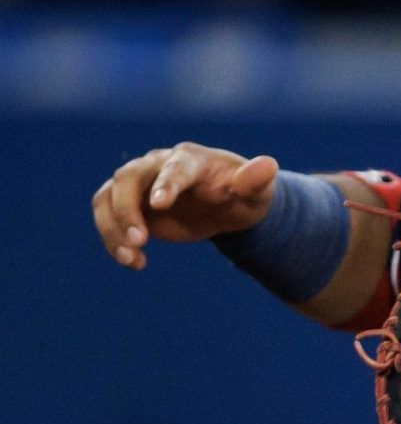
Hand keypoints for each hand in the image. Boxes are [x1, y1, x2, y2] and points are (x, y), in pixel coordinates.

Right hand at [93, 143, 279, 268]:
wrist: (227, 202)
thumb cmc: (243, 193)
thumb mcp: (257, 190)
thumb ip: (256, 180)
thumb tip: (269, 166)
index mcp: (191, 160)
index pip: (175, 168)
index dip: (166, 184)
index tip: (159, 205)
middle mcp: (157, 165)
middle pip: (128, 178)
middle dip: (127, 209)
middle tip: (140, 241)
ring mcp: (140, 184)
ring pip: (108, 197)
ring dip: (112, 227)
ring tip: (132, 259)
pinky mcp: (129, 204)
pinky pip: (107, 216)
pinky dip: (113, 239)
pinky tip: (135, 263)